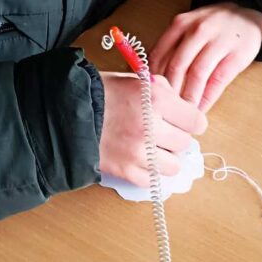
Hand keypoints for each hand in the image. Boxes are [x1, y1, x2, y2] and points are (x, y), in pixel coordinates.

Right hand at [97, 70, 206, 186]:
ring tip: (151, 148)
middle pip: (184, 143)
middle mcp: (150, 126)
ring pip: (173, 165)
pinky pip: (153, 181)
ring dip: (165, 158)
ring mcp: (138, 151)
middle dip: (175, 137)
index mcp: (155, 98)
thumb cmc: (99, 92)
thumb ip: (161, 91)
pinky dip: (150, 172)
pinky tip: (140, 160)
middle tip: (161, 131)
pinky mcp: (126, 170)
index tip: (184, 121)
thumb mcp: (134, 80)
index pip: (196, 121)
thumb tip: (182, 106)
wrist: (65, 110)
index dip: (190, 121)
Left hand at [148, 3, 261, 112]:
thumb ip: (171, 45)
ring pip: (197, 74)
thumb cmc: (212, 26)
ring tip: (182, 113)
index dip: (153, 78)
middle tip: (164, 109)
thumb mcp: (189, 26)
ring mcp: (218, 42)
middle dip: (169, 91)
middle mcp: (198, 30)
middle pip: (177, 65)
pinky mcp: (237, 55)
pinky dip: (207, 98)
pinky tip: (201, 108)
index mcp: (181, 24)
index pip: (159, 53)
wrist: (247, 14)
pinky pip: (218, 80)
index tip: (149, 95)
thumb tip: (151, 75)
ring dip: (188, 97)